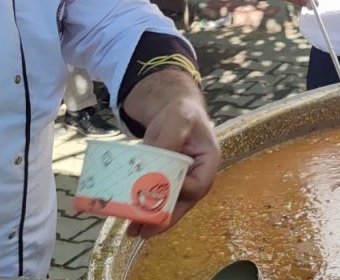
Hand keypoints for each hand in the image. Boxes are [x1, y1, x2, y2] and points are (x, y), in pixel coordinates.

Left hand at [127, 93, 218, 238]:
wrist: (173, 108)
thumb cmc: (182, 112)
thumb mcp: (178, 120)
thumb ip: (170, 138)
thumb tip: (155, 159)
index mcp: (208, 162)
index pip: (198, 185)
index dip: (182, 193)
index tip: (160, 194)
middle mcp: (197, 175)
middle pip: (184, 202)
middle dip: (165, 218)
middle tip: (145, 231)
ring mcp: (182, 180)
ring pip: (171, 204)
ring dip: (153, 218)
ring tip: (133, 231)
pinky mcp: (167, 180)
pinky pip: (159, 197)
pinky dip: (146, 207)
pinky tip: (130, 217)